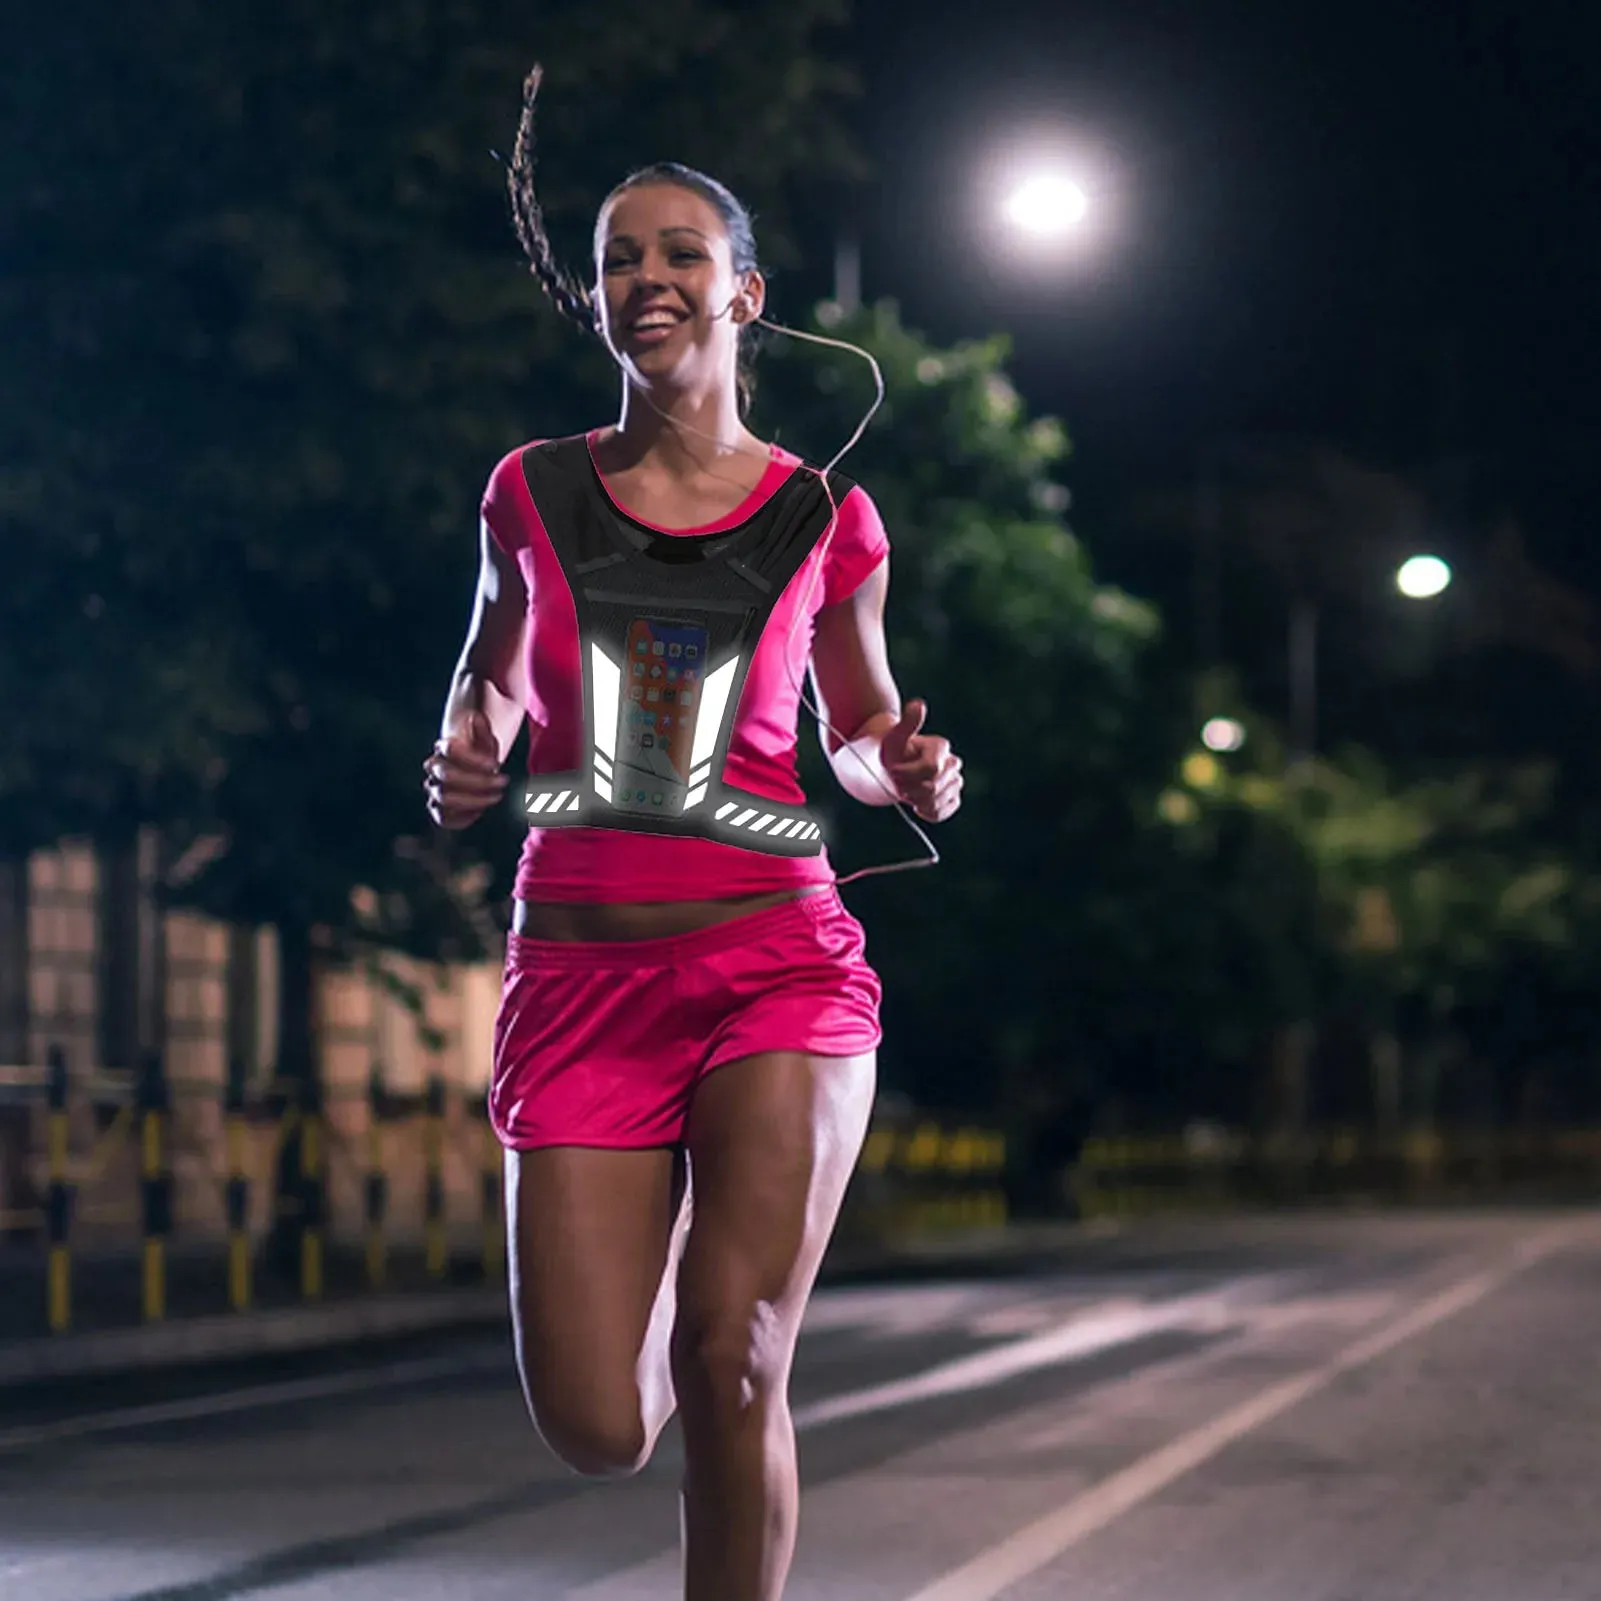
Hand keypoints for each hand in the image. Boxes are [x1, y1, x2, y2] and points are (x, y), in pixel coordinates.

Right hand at [422, 709, 507, 828]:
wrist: (472, 766)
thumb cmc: (480, 749)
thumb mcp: (486, 736)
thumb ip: (482, 729)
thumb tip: (476, 719)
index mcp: (443, 746)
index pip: (451, 751)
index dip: (474, 760)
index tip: (497, 764)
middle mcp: (433, 768)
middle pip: (447, 777)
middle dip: (478, 782)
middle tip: (503, 781)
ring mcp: (434, 789)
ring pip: (444, 799)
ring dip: (473, 800)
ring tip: (496, 797)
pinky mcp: (438, 808)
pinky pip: (443, 819)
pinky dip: (462, 818)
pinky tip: (481, 811)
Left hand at [879, 699, 962, 822]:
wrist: (894, 766)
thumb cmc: (893, 751)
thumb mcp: (895, 736)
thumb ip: (908, 722)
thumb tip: (918, 704)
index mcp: (940, 747)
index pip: (930, 768)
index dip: (908, 774)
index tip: (893, 771)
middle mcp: (952, 763)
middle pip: (933, 787)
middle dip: (910, 788)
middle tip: (898, 782)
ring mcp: (954, 781)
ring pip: (938, 800)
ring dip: (917, 800)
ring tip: (907, 791)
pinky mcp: (952, 797)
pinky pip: (945, 810)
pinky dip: (930, 812)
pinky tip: (918, 806)